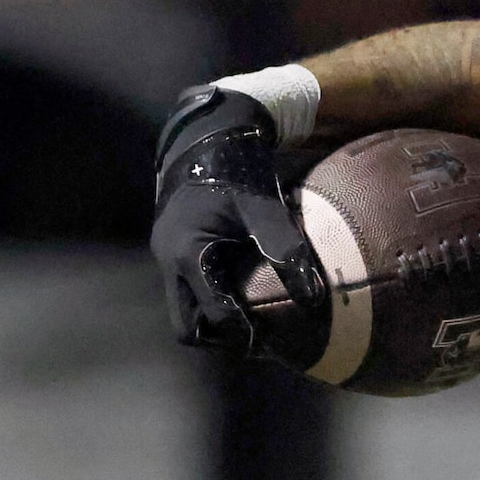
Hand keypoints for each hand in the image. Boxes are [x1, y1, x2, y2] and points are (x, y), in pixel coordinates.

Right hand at [150, 84, 327, 355]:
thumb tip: (313, 296)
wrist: (206, 139)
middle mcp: (168, 262)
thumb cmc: (237, 171)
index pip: (211, 315)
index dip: (241, 333)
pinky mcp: (174, 254)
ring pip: (185, 311)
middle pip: (186, 326)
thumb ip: (285, 248)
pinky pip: (189, 292)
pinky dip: (213, 301)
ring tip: (256, 322)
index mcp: (186, 253)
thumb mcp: (263, 208)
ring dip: (216, 321)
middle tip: (259, 339)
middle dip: (220, 338)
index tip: (272, 340)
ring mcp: (166, 259)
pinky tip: (246, 296)